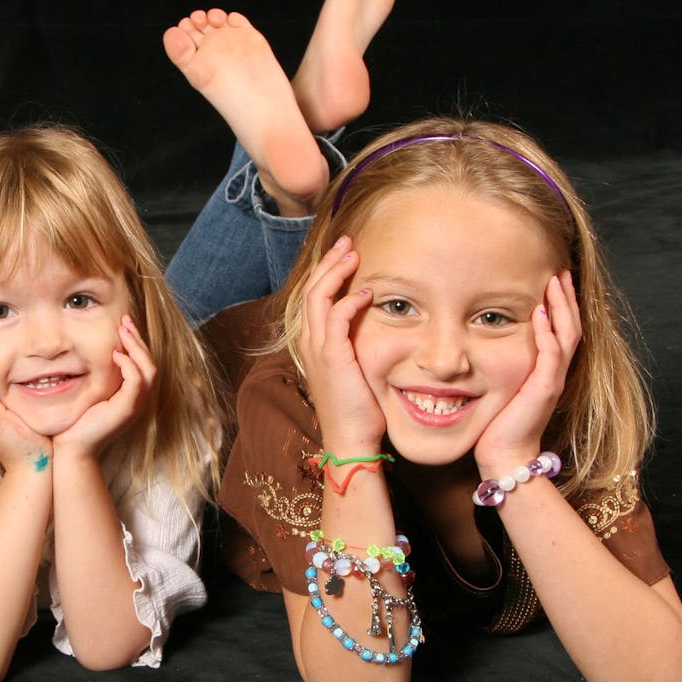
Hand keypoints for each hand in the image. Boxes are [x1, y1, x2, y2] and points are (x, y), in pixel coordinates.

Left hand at [53, 316, 154, 457]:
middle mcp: (139, 400)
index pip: (144, 364)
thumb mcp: (92, 393)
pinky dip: (129, 365)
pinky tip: (115, 355)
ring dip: (136, 347)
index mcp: (133, 396)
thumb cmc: (78, 421)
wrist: (73, 447)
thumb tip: (96, 353)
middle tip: (125, 320)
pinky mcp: (127, 409)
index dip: (137, 343)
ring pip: (148, 369)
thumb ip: (100, 375)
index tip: (124, 325)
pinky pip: (136, 381)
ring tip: (122, 331)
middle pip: (150, 363)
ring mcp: (136, 405)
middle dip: (138, 339)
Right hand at [297, 237, 385, 453]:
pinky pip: (336, 317)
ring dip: (336, 272)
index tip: (344, 255)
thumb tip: (372, 330)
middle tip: (347, 242)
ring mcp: (317, 349)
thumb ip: (355, 348)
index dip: (326, 273)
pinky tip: (367, 292)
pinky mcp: (332, 357)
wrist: (350, 439)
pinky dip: (349, 300)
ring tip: (353, 253)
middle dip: (329, 262)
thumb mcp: (353, 372)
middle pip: (310, 289)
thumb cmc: (358, 411)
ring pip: (318, 296)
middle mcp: (309, 342)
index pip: (313, 298)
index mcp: (313, 344)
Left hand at [475, 271, 581, 469]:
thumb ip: (501, 366)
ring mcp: (552, 380)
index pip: (560, 330)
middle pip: (570, 326)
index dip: (560, 305)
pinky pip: (550, 356)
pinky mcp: (544, 390)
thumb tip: (482, 345)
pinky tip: (538, 314)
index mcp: (546, 371)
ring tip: (556, 282)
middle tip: (561, 271)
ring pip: (566, 336)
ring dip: (561, 307)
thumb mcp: (501, 387)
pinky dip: (546, 333)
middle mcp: (554, 373)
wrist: (504, 454)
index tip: (554, 279)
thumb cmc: (497, 424)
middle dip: (566, 298)